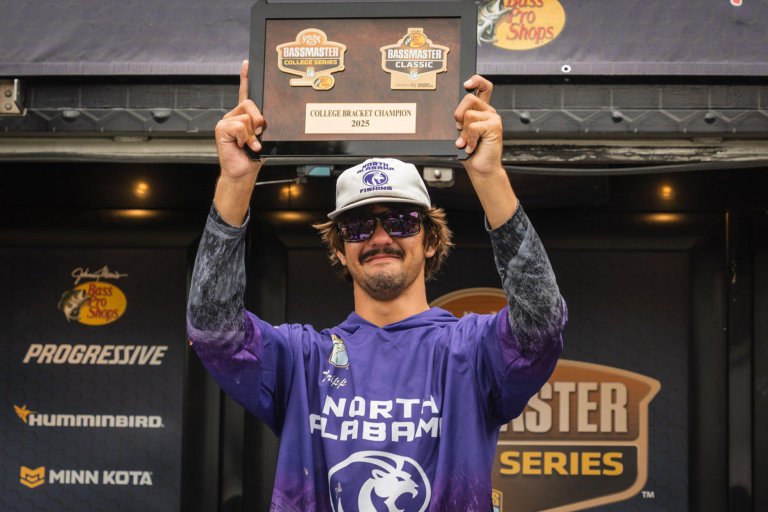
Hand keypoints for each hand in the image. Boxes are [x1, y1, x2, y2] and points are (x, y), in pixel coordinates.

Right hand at [215, 60, 263, 180]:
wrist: (243, 172)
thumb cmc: (253, 156)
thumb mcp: (265, 138)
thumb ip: (264, 126)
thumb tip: (265, 122)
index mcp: (244, 116)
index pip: (245, 93)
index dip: (245, 77)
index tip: (247, 63)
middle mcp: (234, 116)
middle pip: (250, 103)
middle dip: (259, 120)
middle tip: (259, 134)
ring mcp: (227, 121)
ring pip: (246, 116)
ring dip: (252, 134)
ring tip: (250, 144)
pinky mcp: (221, 128)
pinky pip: (239, 126)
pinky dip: (245, 137)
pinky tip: (242, 145)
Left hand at [454, 75, 503, 175]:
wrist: (481, 168)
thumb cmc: (471, 152)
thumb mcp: (463, 132)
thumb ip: (462, 120)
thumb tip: (456, 114)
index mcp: (482, 110)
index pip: (483, 87)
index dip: (476, 81)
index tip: (466, 84)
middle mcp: (489, 112)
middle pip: (469, 98)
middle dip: (458, 115)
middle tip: (459, 129)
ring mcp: (493, 118)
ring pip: (468, 114)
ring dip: (463, 132)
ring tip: (467, 142)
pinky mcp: (494, 126)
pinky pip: (473, 127)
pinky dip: (468, 140)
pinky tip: (471, 147)